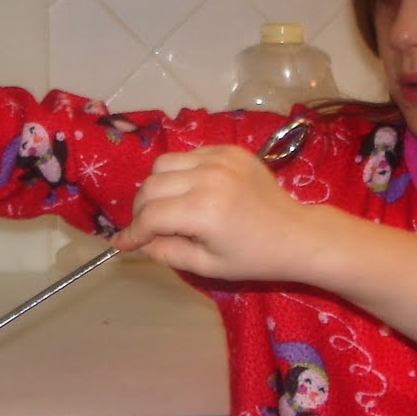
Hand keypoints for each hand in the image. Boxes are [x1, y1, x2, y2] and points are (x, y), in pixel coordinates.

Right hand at [112, 145, 317, 280]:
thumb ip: (166, 253)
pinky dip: (179, 173)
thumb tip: (138, 242)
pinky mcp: (229, 149)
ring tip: (165, 207)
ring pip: (163, 164)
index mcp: (204, 211)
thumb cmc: (253, 257)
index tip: (121, 244)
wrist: (295, 234)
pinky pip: (187, 155)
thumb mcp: (206, 266)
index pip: (150, 217)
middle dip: (140, 209)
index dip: (131, 233)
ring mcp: (220, 158)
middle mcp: (209, 177)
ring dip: (156, 186)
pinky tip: (189, 191)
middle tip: (145, 228)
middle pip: (151, 186)